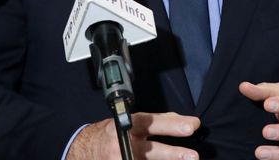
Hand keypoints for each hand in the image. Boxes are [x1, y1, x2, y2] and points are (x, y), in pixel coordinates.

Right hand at [67, 112, 200, 159]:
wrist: (85, 149)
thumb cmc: (111, 133)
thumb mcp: (131, 121)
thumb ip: (155, 121)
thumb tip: (181, 121)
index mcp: (127, 125)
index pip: (152, 123)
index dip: (171, 125)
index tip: (192, 125)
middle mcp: (123, 144)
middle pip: (151, 150)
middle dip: (172, 154)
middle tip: (192, 155)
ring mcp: (121, 159)